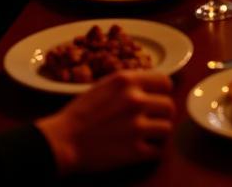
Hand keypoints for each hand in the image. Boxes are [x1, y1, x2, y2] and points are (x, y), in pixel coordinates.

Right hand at [37, 70, 174, 174]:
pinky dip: (153, 150)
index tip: (158, 97)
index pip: (165, 81)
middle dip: (162, 113)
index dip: (163, 90)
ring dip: (159, 132)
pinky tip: (143, 148)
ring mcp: (137, 127)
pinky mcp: (135, 151)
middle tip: (153, 119)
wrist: (62, 141)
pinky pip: (158, 150)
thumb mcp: (104, 85)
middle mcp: (136, 100)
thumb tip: (149, 87)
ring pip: (167, 128)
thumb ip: (128, 84)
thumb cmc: (79, 112)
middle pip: (169, 106)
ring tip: (149, 135)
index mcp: (128, 80)